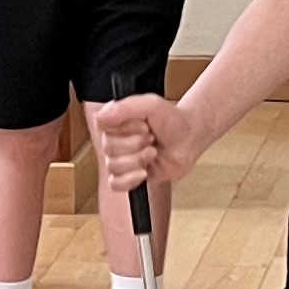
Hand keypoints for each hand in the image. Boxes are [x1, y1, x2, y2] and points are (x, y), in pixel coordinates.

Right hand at [88, 89, 207, 198]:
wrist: (190, 139)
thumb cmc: (171, 120)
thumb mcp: (151, 105)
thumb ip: (125, 108)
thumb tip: (98, 116)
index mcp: (116, 121)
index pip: (102, 127)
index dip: (123, 128)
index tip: (143, 125)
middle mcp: (116, 140)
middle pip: (108, 149)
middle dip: (135, 144)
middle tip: (152, 138)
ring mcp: (123, 159)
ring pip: (113, 166)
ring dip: (137, 160)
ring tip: (153, 152)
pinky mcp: (131, 176)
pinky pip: (116, 184)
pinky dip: (129, 180)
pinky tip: (144, 172)